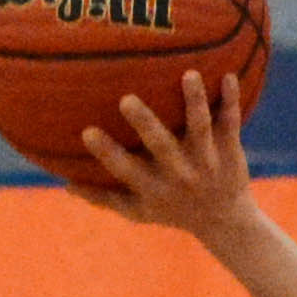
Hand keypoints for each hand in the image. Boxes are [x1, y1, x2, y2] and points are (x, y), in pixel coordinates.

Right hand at [71, 65, 256, 236]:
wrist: (225, 221)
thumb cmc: (172, 211)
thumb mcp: (137, 211)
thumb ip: (102, 198)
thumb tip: (64, 184)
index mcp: (154, 187)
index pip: (126, 170)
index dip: (106, 153)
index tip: (87, 131)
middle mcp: (180, 175)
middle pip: (162, 146)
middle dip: (145, 124)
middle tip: (126, 99)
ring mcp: (206, 161)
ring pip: (200, 128)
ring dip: (195, 102)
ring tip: (189, 74)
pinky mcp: (229, 149)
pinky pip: (230, 122)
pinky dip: (231, 100)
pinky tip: (230, 75)